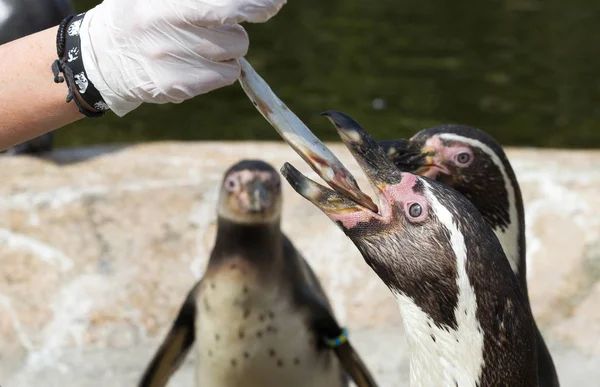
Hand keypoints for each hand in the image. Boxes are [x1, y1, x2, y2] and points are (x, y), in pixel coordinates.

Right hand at [77, 0, 285, 115]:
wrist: (103, 58)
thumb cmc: (139, 15)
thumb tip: (240, 3)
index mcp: (163, 4)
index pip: (224, 6)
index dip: (254, 5)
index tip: (273, 5)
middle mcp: (167, 31)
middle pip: (236, 37)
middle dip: (233, 32)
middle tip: (212, 29)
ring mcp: (172, 63)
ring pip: (234, 58)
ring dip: (227, 52)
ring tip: (196, 46)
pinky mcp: (177, 88)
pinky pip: (224, 77)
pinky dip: (219, 71)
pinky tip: (192, 64)